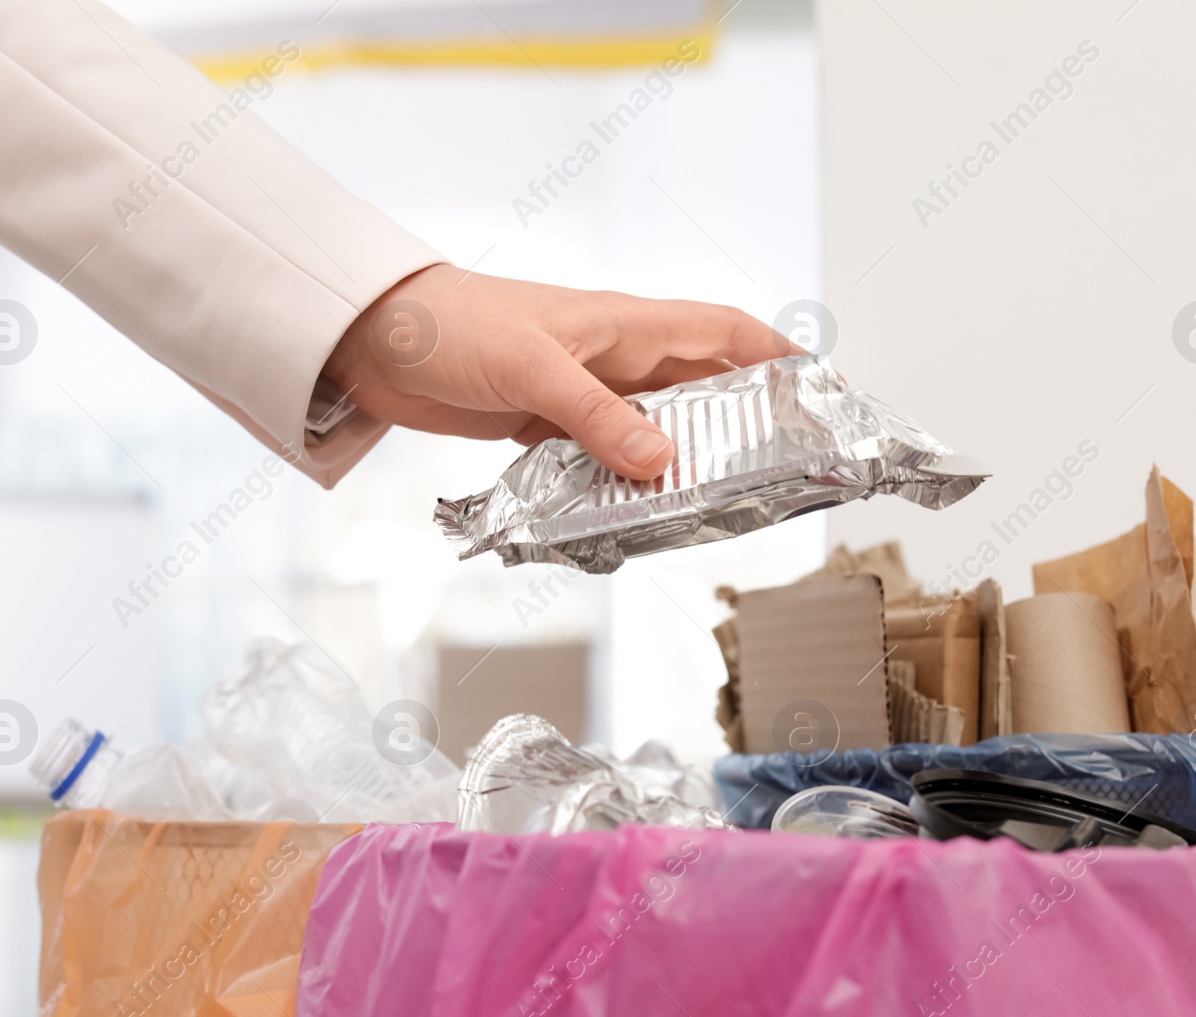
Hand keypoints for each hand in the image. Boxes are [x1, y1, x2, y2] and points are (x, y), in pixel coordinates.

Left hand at [323, 264, 796, 479]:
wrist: (373, 337)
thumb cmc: (450, 325)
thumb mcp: (532, 367)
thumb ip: (595, 415)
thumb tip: (660, 461)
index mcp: (625, 324)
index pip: (722, 332)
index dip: (776, 356)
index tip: (822, 391)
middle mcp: (614, 358)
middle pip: (699, 389)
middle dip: (742, 423)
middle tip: (781, 471)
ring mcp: (581, 392)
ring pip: (653, 429)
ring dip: (679, 462)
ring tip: (714, 507)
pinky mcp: (545, 424)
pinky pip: (603, 456)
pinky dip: (623, 482)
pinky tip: (636, 513)